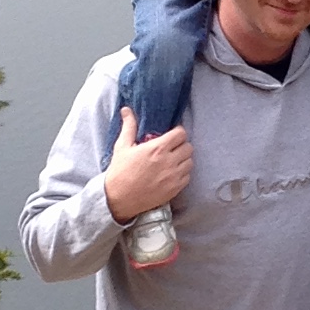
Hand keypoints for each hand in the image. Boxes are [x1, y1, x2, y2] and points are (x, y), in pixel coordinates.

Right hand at [103, 106, 192, 223]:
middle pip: (188, 147)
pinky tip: (172, 173)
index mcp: (157, 148)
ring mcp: (173, 176)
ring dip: (183, 159)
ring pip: (190, 162)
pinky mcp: (175, 189)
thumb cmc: (120, 171)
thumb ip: (129, 127)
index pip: (181, 134)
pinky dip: (183, 173)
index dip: (177, 133)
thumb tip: (126, 110)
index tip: (172, 135)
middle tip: (172, 148)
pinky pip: (188, 177)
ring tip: (173, 160)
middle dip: (181, 145)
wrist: (118, 199)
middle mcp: (169, 161)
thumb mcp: (122, 146)